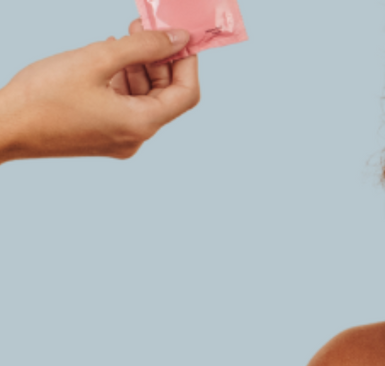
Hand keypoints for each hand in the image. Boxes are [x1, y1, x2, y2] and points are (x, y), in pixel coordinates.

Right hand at [0, 20, 198, 164]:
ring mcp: (117, 139)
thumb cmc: (41, 97)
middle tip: (144, 28)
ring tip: (122, 39)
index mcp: (140, 124)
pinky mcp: (100, 135)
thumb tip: (178, 38)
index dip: (187, 62)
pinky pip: (123, 105)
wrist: (2, 128)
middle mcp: (135, 137)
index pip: (186, 93)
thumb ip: (142, 47)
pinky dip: (121, 80)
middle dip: (158, 59)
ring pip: (142, 98)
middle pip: (164, 94)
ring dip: (138, 67)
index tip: (179, 37)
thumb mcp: (96, 60)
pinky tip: (108, 57)